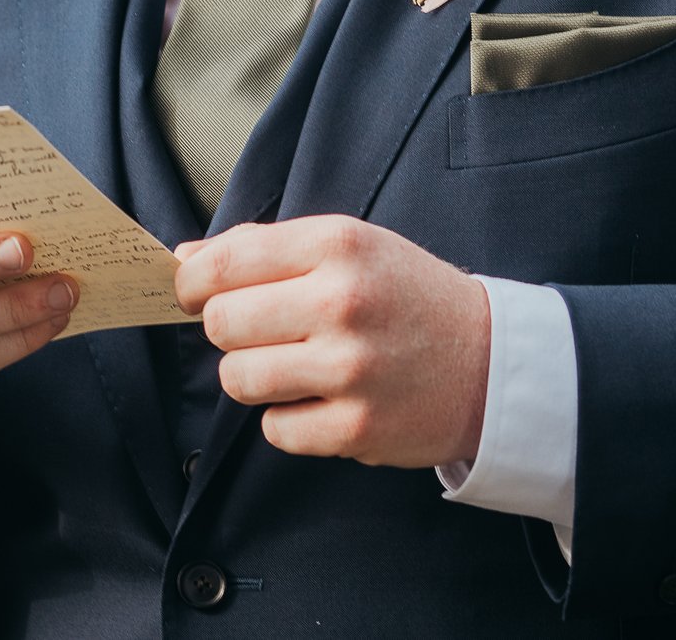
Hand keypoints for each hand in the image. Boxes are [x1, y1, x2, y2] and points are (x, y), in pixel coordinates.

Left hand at [174, 215, 489, 468]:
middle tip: (261, 332)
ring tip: (291, 366)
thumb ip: (265, 248)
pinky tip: (321, 400)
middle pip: (221, 323)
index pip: (224, 262)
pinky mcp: (356, 428)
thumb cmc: (406, 296)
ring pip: (238, 378)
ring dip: (252, 376)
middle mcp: (342, 302)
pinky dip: (287, 419)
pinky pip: (274, 429)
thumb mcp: (348, 246)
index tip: (193, 292)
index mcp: (337, 245)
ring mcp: (350, 369)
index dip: (192, 281)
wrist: (490, 362)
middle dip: (228, 330)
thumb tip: (185, 258)